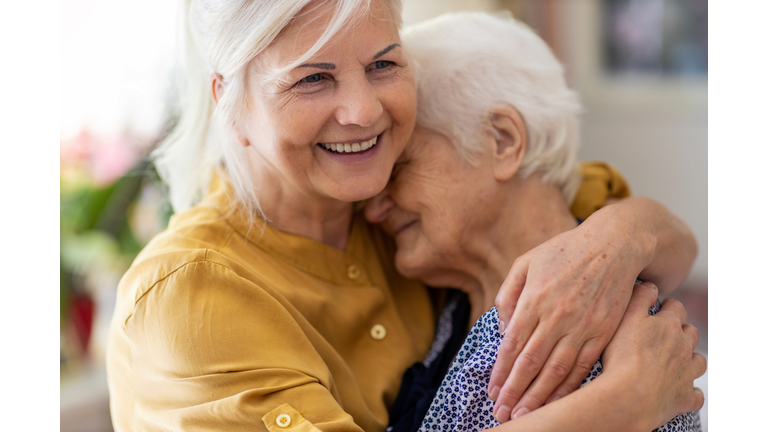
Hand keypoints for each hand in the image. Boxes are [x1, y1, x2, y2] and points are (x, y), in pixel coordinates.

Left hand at [488, 221, 644, 421]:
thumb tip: (501, 329)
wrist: (614, 245)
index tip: (492, 392)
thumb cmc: (564, 252)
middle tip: (501, 414)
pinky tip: (557, 402)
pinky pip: (584, 366)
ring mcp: (582, 326)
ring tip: (524, 416)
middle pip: (531, 363)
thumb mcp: (525, 263)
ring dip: (539, 397)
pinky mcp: (603, 332)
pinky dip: (569, 388)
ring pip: (557, 371)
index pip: (512, 345)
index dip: (501, 372)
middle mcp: (556, 316)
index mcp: (533, 299)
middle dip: (514, 393)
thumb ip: (508, 295)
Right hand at [601, 282, 705, 428]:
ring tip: (675, 361)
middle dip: (681, 331)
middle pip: (691, 333)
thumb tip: (651, 285)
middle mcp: (684, 347)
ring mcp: (687, 373)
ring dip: (690, 359)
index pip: (676, 308)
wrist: (628, 397)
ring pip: (698, 361)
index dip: (668, 307)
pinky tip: (679, 390)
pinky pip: (695, 394)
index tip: (659, 309)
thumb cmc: (621, 356)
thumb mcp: (624, 318)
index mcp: (669, 326)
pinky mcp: (685, 397)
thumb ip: (639, 297)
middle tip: (664, 334)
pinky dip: (690, 391)